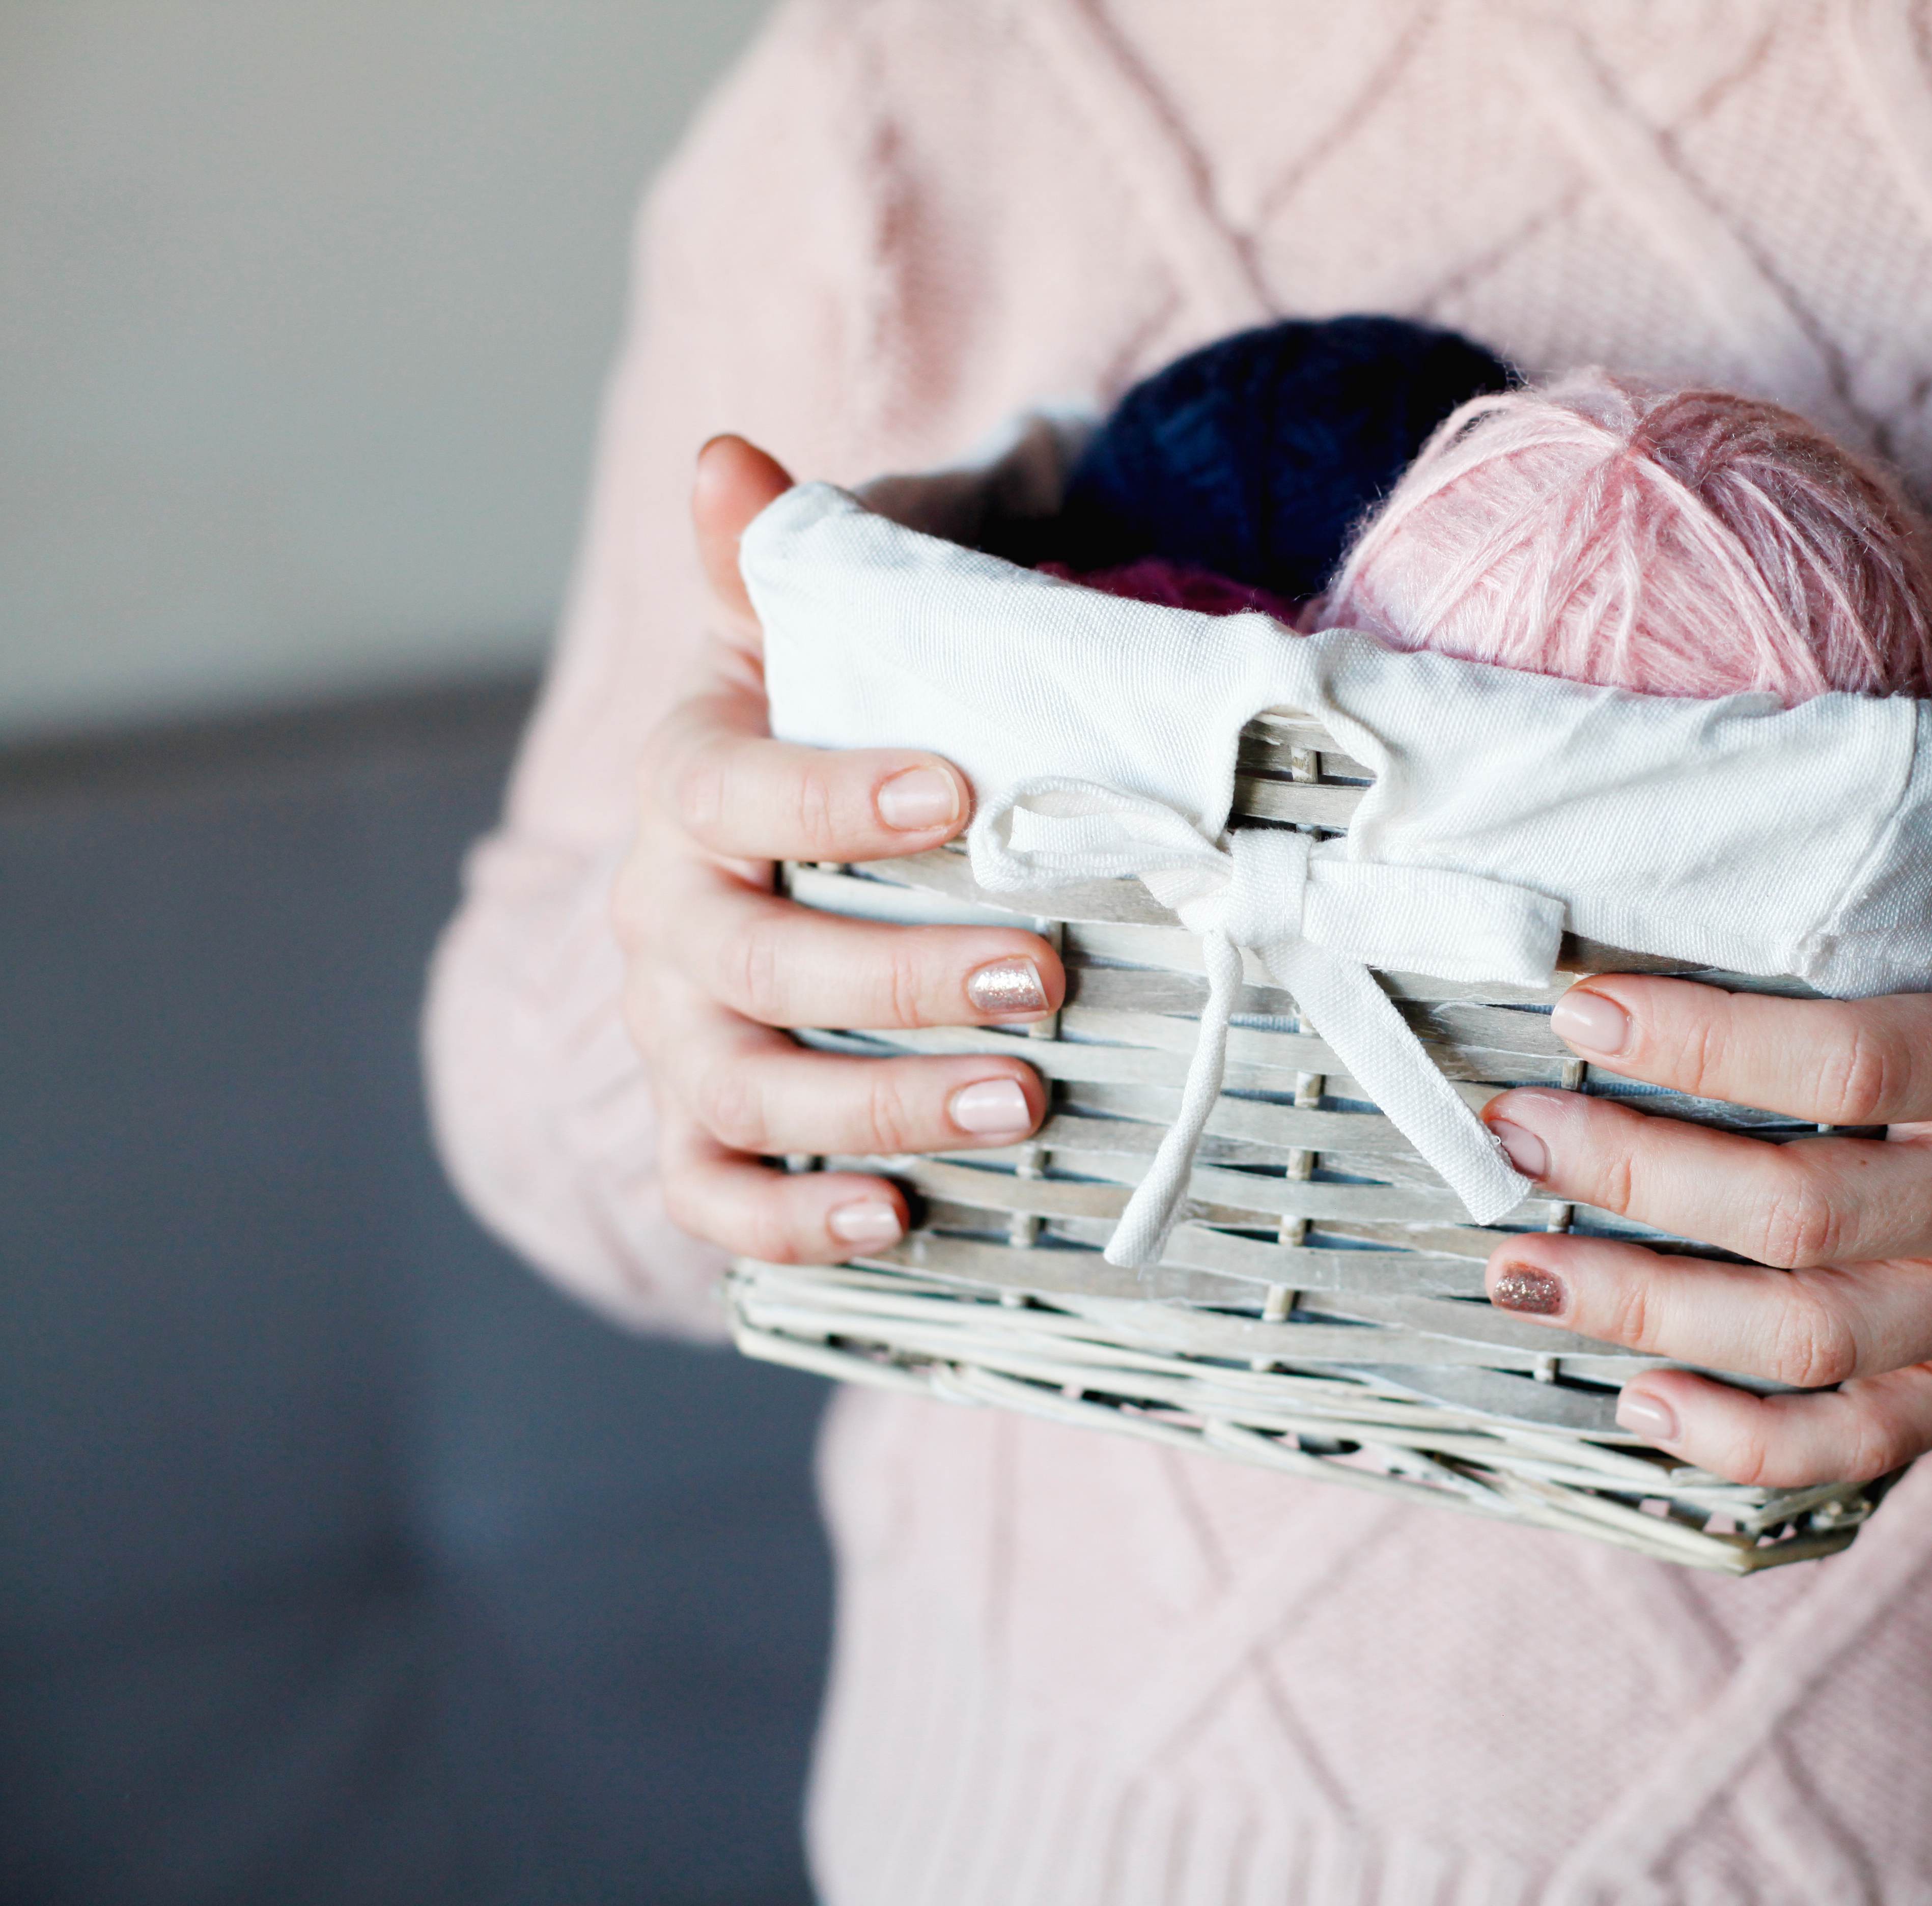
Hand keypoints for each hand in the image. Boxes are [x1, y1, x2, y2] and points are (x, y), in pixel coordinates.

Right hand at [611, 436, 1061, 1263]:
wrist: (806, 846)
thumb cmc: (842, 732)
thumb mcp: (825, 638)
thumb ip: (792, 560)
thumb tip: (726, 459)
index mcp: (690, 786)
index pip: (726, 788)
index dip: (828, 795)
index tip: (958, 796)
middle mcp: (661, 917)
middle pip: (752, 959)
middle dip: (897, 974)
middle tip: (1045, 972)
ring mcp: (674, 1034)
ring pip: (742, 1088)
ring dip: (880, 1103)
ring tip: (1024, 1101)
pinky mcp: (702, 1131)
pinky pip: (715, 1197)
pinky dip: (794, 1223)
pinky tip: (902, 1220)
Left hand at [1477, 705, 1931, 1485]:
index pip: (1855, 1062)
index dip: (1705, 1047)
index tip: (1575, 1008)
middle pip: (1805, 1220)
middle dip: (1635, 1181)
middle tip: (1509, 1128)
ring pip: (1808, 1344)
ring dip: (1646, 1314)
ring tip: (1512, 1265)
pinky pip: (1862, 1445)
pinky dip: (1743, 1447)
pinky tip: (1633, 1403)